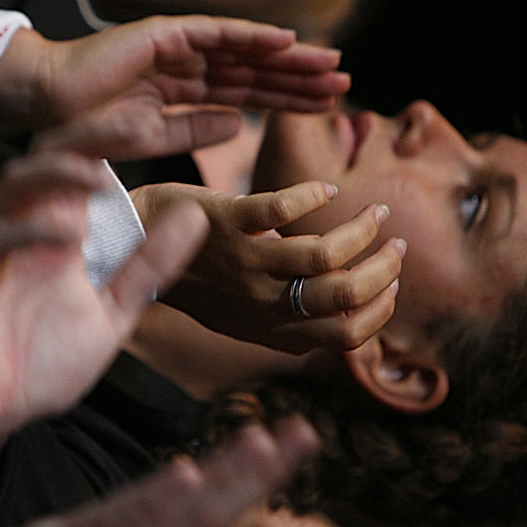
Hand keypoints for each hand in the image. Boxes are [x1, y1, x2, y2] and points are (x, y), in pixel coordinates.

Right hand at [0, 16, 349, 160]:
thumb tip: (241, 127)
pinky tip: (286, 41)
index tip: (324, 109)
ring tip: (327, 63)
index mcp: (185, 93)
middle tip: (342, 82)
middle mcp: (188, 66)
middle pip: (254, 71)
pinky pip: (217, 33)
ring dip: (287, 58)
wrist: (48, 105)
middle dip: (297, 78)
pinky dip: (251, 36)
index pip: (247, 95)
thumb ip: (196, 130)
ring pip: (245, 52)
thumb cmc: (90, 126)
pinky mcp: (165, 35)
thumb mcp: (154, 137)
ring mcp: (178, 48)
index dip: (284, 101)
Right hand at [0, 151, 208, 478]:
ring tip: (101, 176)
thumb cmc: (38, 365)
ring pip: (13, 187)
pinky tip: (69, 232)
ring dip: (58, 174)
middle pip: (46, 159)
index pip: (81, 168)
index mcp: (55, 233)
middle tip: (138, 125)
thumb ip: (148, 267)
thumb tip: (194, 215)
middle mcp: (21, 231)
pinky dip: (30, 227)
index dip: (112, 140)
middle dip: (89, 136)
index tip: (156, 125)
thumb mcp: (112, 314)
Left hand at [0, 418, 320, 526]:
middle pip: (208, 518)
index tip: (301, 438)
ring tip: (260, 442)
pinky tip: (187, 474)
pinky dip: (154, 504)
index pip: (220, 518)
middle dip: (257, 476)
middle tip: (303, 434)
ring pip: (174, 521)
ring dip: (221, 483)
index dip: (262, 480)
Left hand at [133, 180, 403, 353]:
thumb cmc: (194, 280)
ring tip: (375, 212)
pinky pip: (284, 208)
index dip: (379, 311)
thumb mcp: (240, 317)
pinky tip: (327, 190)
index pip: (344, 335)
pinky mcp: (226, 223)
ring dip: (362, 229)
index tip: (393, 284)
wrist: (130, 249)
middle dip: (383, 268)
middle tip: (396, 243)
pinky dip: (315, 195)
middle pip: (343, 295)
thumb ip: (287, 322)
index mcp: (268, 329)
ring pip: (324, 254)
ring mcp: (242, 263)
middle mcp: (258, 303)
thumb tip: (346, 318)